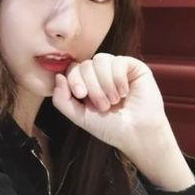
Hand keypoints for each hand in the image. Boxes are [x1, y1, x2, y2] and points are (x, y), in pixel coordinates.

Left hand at [51, 53, 171, 156]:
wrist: (136, 134)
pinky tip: (125, 92)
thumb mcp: (79, 116)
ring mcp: (116, 68)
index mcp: (86, 83)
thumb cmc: (110, 127)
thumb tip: (58, 76)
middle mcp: (100, 73)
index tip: (81, 95)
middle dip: (92, 87)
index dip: (74, 79)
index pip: (72, 68)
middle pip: (86, 64)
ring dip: (105, 84)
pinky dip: (119, 79)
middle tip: (103, 106)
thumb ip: (61, 100)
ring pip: (100, 60)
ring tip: (114, 101)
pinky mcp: (133, 66)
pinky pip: (118, 61)